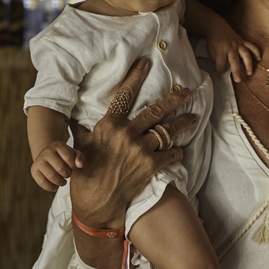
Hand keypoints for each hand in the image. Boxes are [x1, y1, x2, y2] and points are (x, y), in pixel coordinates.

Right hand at [30, 141, 83, 191]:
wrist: (47, 157)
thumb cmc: (63, 156)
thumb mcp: (73, 153)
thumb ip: (79, 157)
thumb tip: (80, 165)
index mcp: (58, 145)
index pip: (68, 157)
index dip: (73, 166)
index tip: (72, 167)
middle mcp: (46, 151)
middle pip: (60, 168)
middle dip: (67, 174)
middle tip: (68, 175)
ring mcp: (39, 161)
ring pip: (52, 176)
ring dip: (60, 182)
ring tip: (63, 181)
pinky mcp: (34, 170)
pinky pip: (43, 182)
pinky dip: (51, 187)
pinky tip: (55, 186)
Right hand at [69, 57, 197, 232]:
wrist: (96, 203)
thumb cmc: (84, 174)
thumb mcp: (80, 146)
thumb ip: (83, 129)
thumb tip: (76, 117)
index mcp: (109, 125)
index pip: (124, 95)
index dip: (136, 77)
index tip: (146, 64)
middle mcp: (127, 134)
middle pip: (155, 111)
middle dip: (174, 99)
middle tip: (187, 91)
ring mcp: (140, 150)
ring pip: (167, 131)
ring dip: (182, 123)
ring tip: (193, 117)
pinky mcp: (150, 166)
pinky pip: (170, 154)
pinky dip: (177, 152)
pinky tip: (181, 149)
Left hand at [207, 33, 260, 82]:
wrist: (218, 26)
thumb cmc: (213, 40)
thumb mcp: (210, 49)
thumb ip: (216, 59)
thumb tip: (222, 68)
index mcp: (221, 49)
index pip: (220, 63)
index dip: (219, 69)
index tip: (219, 71)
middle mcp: (231, 46)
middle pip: (234, 60)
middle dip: (236, 70)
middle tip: (238, 80)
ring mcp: (238, 44)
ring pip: (245, 54)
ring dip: (248, 64)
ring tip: (250, 73)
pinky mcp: (243, 41)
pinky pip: (251, 46)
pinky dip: (256, 52)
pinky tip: (259, 59)